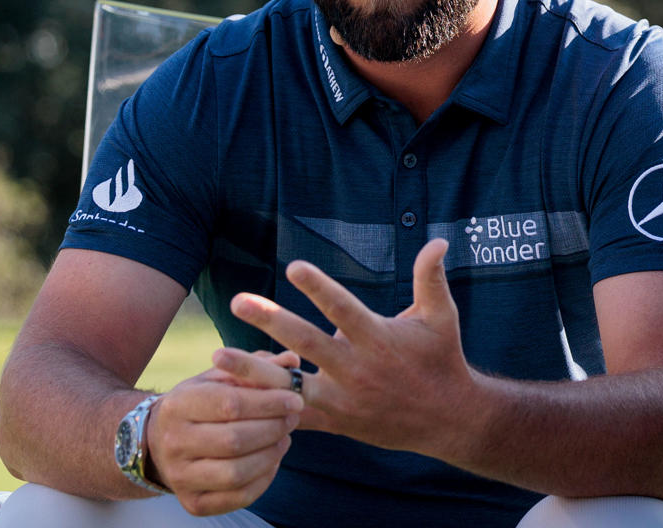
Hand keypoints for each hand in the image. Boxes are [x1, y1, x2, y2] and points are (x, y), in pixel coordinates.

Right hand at [143, 351, 303, 516]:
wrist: (158, 442)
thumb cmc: (198, 403)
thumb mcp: (218, 378)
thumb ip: (254, 368)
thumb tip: (292, 360)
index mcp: (178, 405)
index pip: (229, 404)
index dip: (269, 402)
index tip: (296, 399)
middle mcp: (173, 442)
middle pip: (234, 440)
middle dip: (273, 428)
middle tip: (293, 418)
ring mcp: (180, 476)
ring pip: (236, 473)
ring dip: (270, 455)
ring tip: (284, 438)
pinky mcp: (192, 503)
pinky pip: (237, 498)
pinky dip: (263, 481)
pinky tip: (271, 462)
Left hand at [222, 237, 477, 460]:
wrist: (447, 420)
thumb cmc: (442, 359)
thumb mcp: (442, 316)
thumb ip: (431, 278)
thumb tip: (438, 241)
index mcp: (378, 339)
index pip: (343, 309)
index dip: (319, 288)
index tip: (293, 266)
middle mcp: (356, 369)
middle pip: (307, 342)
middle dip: (271, 321)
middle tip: (237, 300)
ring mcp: (342, 400)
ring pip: (290, 385)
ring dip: (251, 370)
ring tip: (215, 356)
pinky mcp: (334, 422)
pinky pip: (293, 416)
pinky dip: (264, 406)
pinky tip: (233, 394)